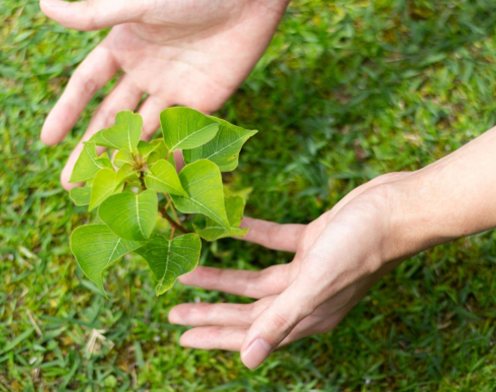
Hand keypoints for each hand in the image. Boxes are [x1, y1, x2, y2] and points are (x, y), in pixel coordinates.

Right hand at [39, 0, 316, 188]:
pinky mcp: (204, 103)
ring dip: (125, 160)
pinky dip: (168, 159)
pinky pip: (180, 136)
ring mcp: (173, 90)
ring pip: (142, 132)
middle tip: (70, 183)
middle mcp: (144, 71)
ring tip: (106, 189)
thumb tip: (43, 5)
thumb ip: (93, 14)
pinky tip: (153, 185)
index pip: (86, 86)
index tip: (47, 141)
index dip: (66, 112)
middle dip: (90, 149)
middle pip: (110, 118)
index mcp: (123, 46)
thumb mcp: (139, 1)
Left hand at [169, 172, 415, 368]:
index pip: (249, 334)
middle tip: (173, 310)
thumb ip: (281, 320)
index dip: (214, 336)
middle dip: (209, 311)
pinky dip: (250, 235)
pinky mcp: (312, 241)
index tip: (181, 336)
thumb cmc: (361, 248)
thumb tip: (248, 361)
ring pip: (255, 278)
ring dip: (222, 274)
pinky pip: (272, 241)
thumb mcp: (316, 284)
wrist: (396, 208)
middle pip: (246, 310)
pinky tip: (227, 226)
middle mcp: (305, 297)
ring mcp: (309, 269)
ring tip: (189, 269)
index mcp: (306, 316)